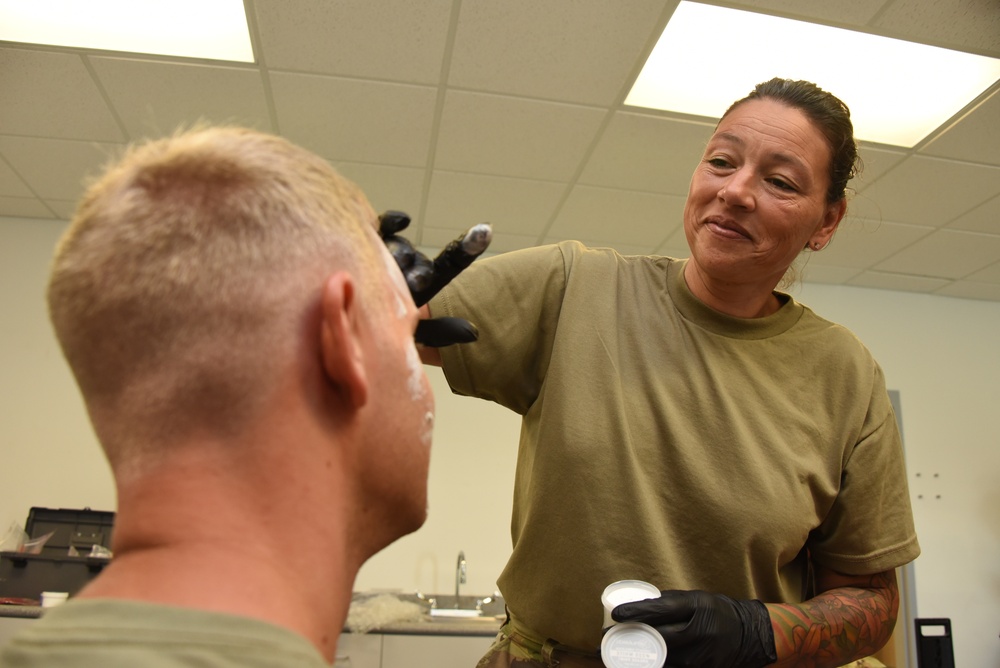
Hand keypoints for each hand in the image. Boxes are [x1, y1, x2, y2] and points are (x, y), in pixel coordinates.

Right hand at [378, 210, 491, 346]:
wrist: (345, 327)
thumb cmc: (382, 333)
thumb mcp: (416, 336)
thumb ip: (441, 332)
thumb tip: (473, 332)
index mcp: (424, 283)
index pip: (449, 264)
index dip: (467, 247)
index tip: (485, 230)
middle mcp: (407, 264)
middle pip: (414, 258)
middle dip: (413, 268)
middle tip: (413, 283)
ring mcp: (386, 252)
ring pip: (397, 248)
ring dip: (396, 255)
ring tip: (387, 269)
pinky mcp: (366, 240)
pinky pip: (381, 227)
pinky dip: (390, 223)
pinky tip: (402, 222)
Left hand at [612, 590, 776, 667]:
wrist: (749, 634)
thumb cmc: (717, 611)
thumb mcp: (696, 598)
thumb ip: (669, 602)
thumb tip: (637, 604)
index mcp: (697, 606)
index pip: (662, 609)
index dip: (636, 612)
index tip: (616, 614)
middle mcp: (699, 631)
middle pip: (657, 637)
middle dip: (630, 637)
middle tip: (605, 636)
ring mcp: (701, 655)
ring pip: (662, 658)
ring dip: (637, 656)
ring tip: (613, 652)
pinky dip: (654, 665)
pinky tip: (639, 663)